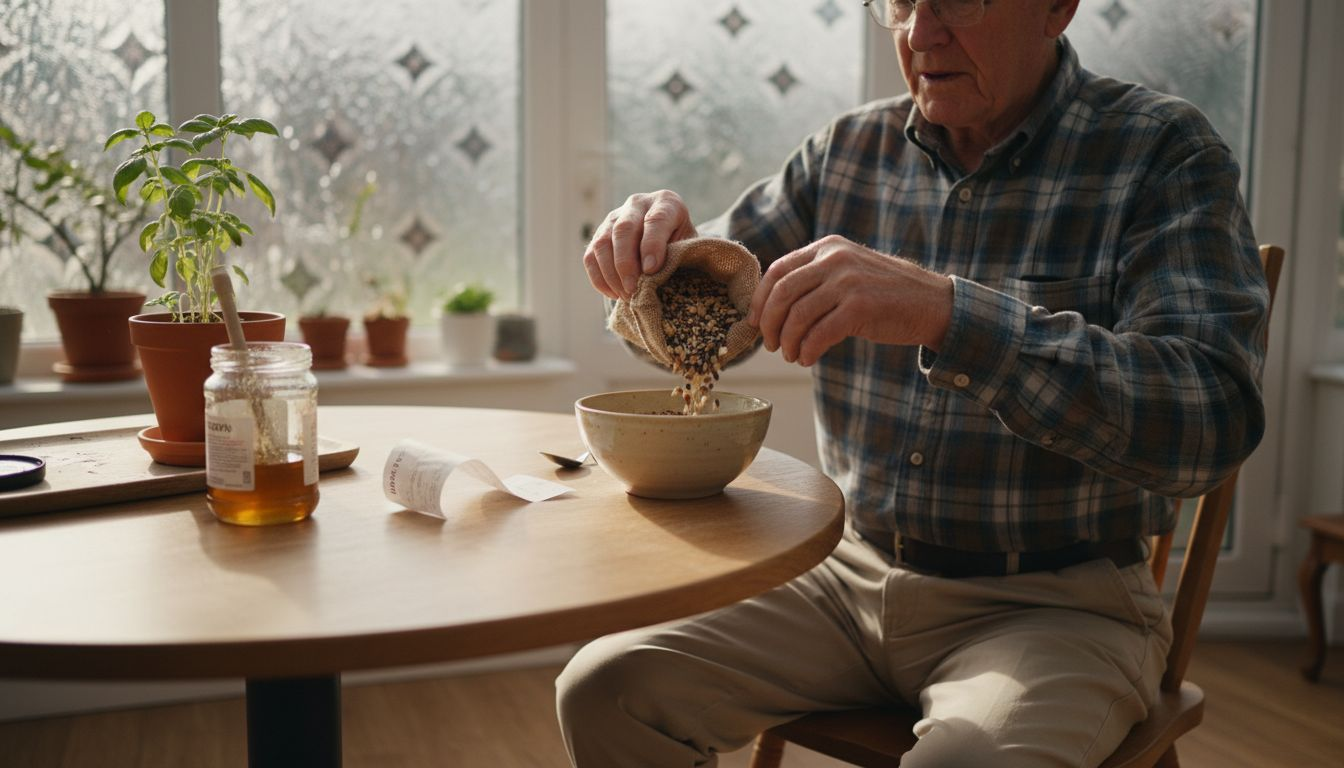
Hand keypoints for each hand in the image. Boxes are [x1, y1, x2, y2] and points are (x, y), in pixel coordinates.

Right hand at [582, 190, 697, 299]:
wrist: (670, 243)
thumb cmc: (683, 247)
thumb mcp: (689, 247)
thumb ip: (677, 255)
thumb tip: (652, 273)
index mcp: (666, 202)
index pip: (656, 219)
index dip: (652, 245)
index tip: (651, 270)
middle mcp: (637, 204)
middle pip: (623, 229)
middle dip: (626, 263)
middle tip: (633, 289)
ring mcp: (614, 218)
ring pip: (602, 243)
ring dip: (611, 274)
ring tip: (626, 296)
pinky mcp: (599, 235)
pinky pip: (590, 257)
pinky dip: (600, 278)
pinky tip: (614, 294)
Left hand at [747, 235, 953, 365]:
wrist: (932, 303)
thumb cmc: (885, 294)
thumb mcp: (847, 272)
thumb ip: (815, 279)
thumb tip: (770, 307)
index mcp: (827, 247)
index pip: (777, 270)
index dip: (760, 300)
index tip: (754, 322)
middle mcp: (835, 259)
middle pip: (782, 293)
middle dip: (769, 324)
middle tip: (771, 345)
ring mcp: (848, 282)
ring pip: (798, 316)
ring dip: (788, 342)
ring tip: (792, 356)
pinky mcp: (860, 307)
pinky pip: (819, 333)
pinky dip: (808, 350)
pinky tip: (808, 359)